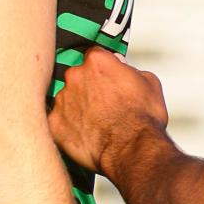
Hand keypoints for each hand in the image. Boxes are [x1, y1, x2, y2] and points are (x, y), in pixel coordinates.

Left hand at [50, 48, 167, 177]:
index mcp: (97, 61)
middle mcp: (75, 75)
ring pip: (66, 99)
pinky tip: (83, 135)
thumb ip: (130, 70)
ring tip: (94, 124)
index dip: (101, 69)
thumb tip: (123, 68)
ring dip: (76, 107)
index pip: (93, 56)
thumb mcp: (149, 82)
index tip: (106, 79)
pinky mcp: (54, 123)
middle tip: (101, 105)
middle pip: (77, 76)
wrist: (132, 148)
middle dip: (87, 88)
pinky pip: (58, 121)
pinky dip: (68, 127)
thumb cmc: (144, 117)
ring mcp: (62, 99)